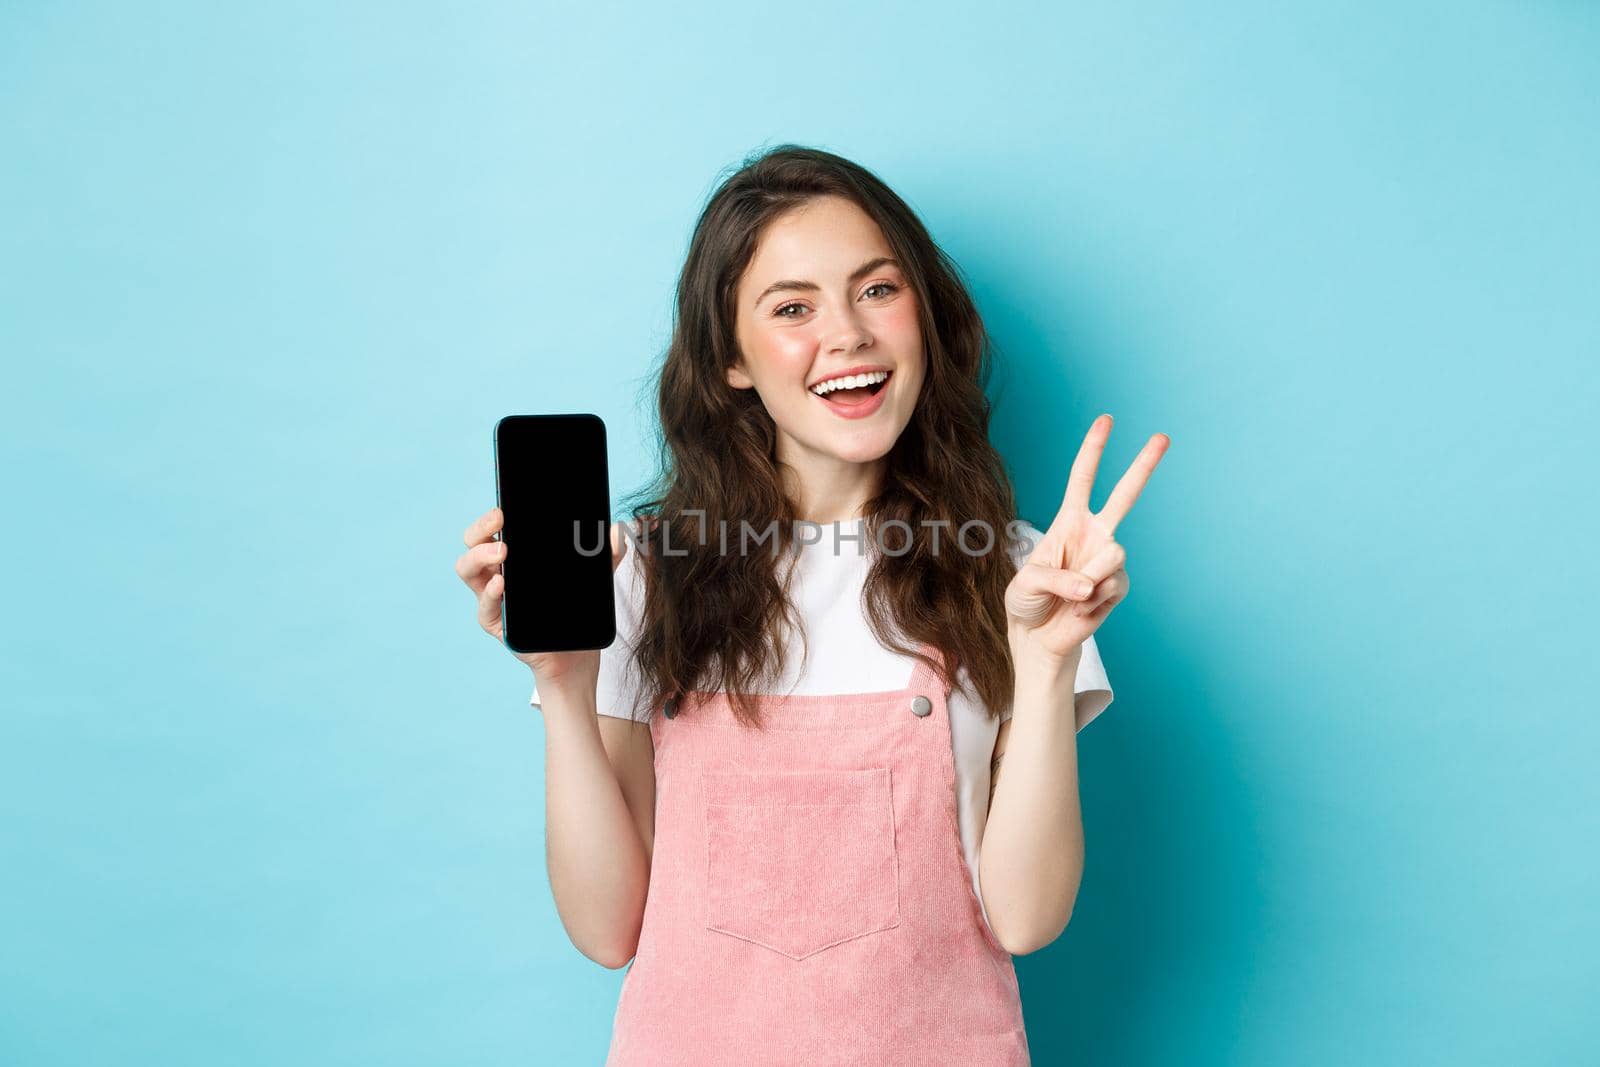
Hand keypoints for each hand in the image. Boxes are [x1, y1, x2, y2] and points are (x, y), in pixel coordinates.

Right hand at [455, 506, 628, 696]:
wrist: (578, 656)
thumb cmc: (577, 611)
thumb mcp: (596, 577)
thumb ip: (608, 554)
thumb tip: (617, 529)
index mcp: (515, 556)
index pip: (493, 527)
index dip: (492, 513)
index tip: (506, 504)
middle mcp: (497, 573)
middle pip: (472, 542)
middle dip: (481, 527)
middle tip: (501, 519)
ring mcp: (494, 598)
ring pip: (467, 570)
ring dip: (479, 556)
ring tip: (502, 551)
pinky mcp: (497, 623)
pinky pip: (484, 607)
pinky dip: (490, 593)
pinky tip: (502, 584)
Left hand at [1005, 414, 1168, 669]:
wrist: (1039, 637)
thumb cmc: (1027, 602)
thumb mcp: (1026, 583)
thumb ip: (1055, 579)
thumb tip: (1091, 585)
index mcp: (1069, 521)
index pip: (1083, 479)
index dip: (1094, 449)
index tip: (1107, 420)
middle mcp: (1094, 534)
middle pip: (1125, 495)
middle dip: (1144, 465)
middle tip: (1164, 436)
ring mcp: (1109, 559)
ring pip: (1113, 554)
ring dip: (1088, 578)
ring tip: (1072, 597)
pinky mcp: (1118, 586)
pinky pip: (1111, 585)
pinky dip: (1092, 602)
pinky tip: (1081, 609)